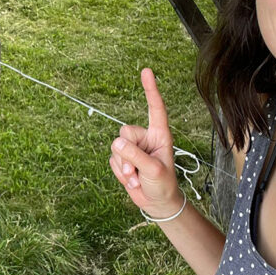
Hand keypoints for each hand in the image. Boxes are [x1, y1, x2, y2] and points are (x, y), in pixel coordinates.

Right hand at [109, 68, 183, 217]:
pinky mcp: (123, 158)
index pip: (155, 108)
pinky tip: (132, 180)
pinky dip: (119, 173)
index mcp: (159, 135)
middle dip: (128, 153)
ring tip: (137, 178)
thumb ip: (136, 156)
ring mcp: (133, 148)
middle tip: (137, 171)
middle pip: (125, 132)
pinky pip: (112, 160)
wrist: (157, 203)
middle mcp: (145, 137)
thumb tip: (116, 142)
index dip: (150, 90)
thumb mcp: (153, 170)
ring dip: (124, 166)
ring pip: (115, 147)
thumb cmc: (163, 184)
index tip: (146, 71)